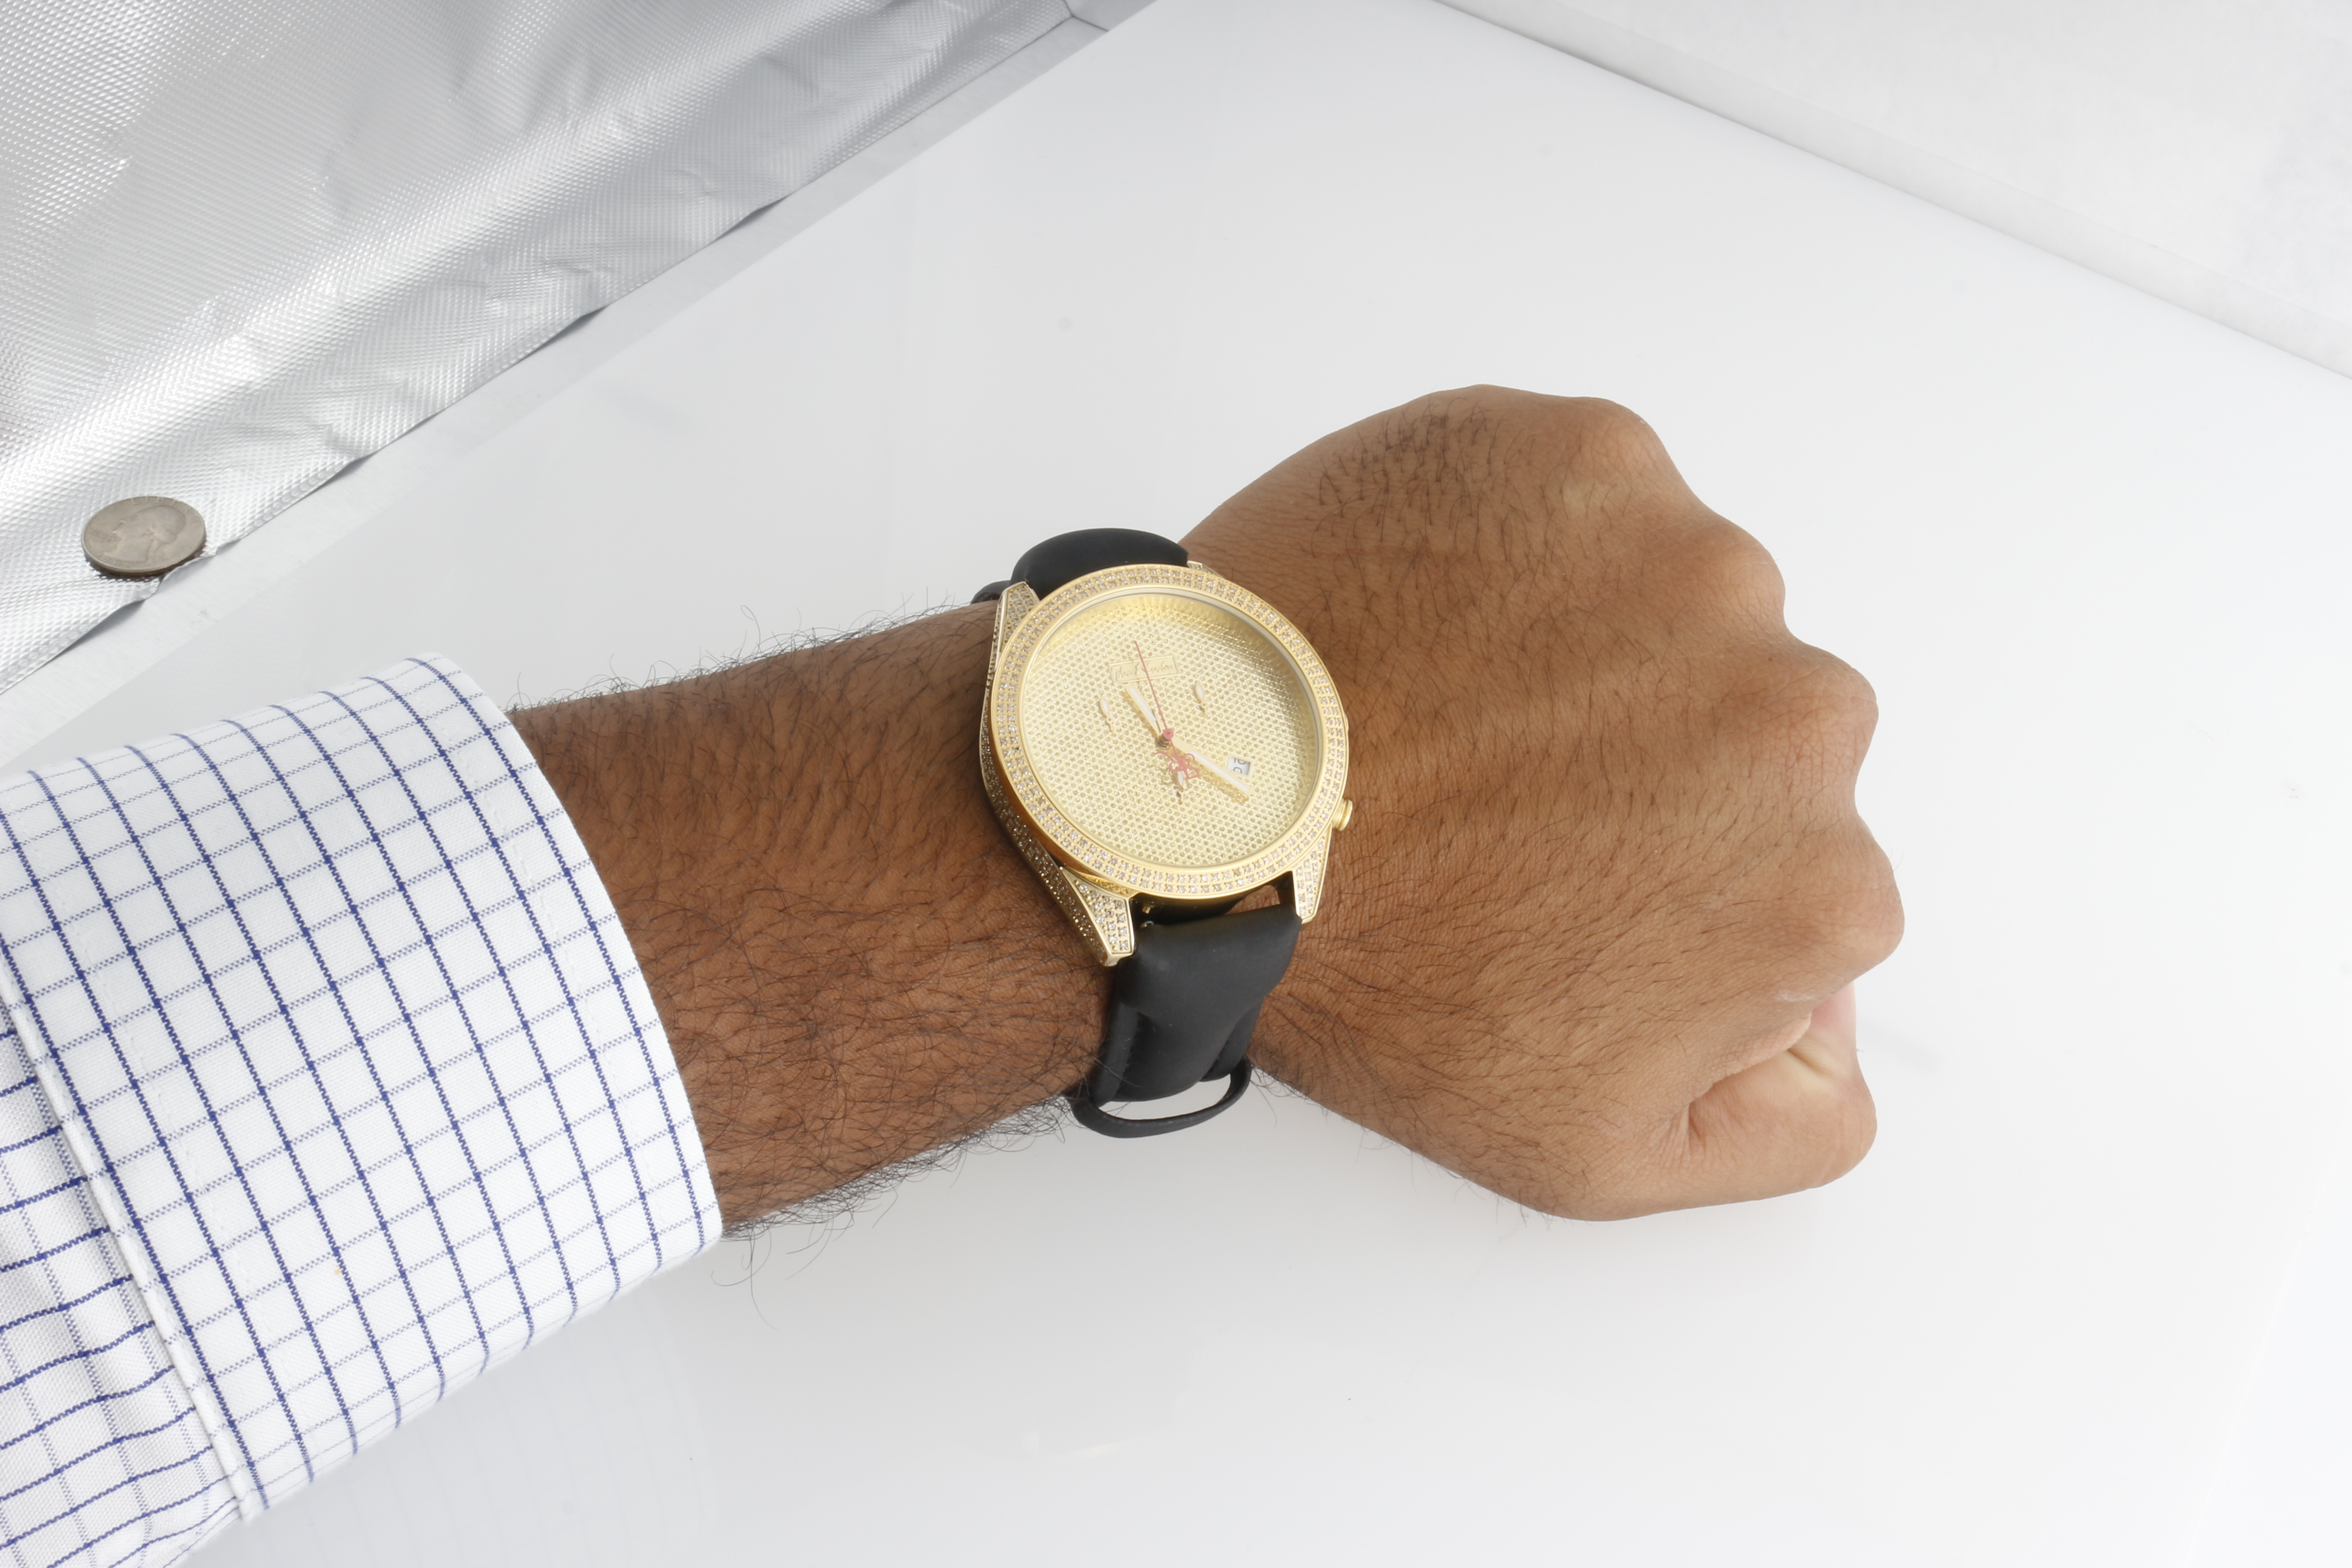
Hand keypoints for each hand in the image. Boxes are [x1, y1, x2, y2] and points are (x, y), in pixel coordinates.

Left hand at [515, 387, 1897, 1225]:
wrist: (1199, 824)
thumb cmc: (1375, 976)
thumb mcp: (1603, 1152)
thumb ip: (1790, 1118)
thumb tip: (1828, 1033)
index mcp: (1821, 882)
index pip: (1799, 870)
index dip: (1677, 887)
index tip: (1567, 887)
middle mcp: (1799, 711)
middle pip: (1750, 730)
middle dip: (1647, 762)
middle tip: (1501, 798)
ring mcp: (1693, 564)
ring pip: (1676, 605)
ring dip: (1587, 644)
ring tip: (1452, 708)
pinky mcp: (1585, 455)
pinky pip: (1586, 497)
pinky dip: (1519, 541)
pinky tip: (1428, 616)